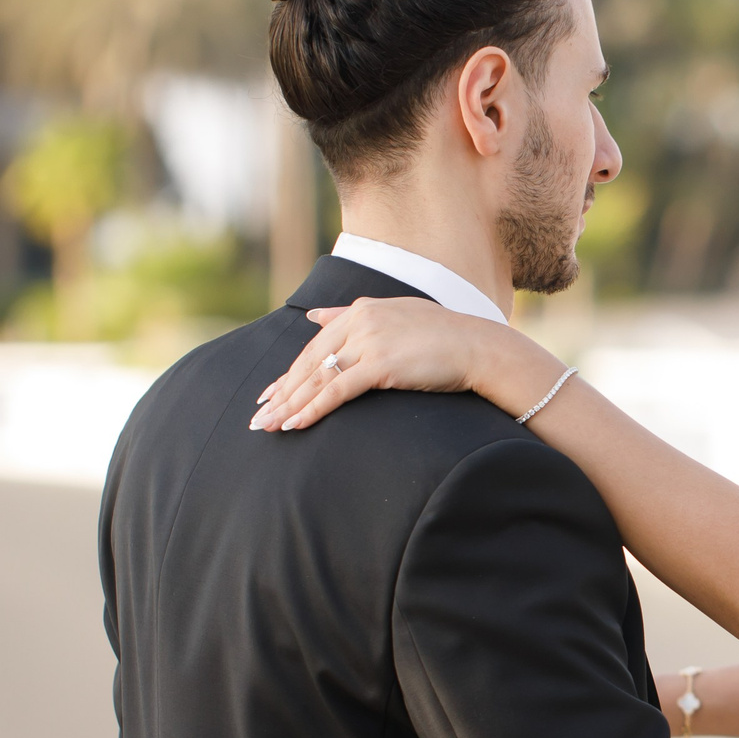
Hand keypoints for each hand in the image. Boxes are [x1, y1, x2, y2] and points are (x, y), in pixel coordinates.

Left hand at [250, 297, 522, 431]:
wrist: (479, 348)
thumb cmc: (444, 337)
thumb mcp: (394, 315)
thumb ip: (349, 314)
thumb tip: (314, 316)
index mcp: (361, 310)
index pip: (315, 346)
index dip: (290, 374)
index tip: (270, 395)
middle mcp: (360, 322)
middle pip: (310, 363)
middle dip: (282, 394)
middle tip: (258, 418)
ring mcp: (369, 342)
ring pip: (318, 378)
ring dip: (290, 405)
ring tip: (269, 427)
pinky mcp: (381, 364)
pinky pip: (337, 390)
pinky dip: (313, 408)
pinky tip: (296, 424)